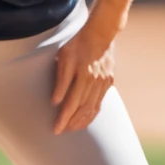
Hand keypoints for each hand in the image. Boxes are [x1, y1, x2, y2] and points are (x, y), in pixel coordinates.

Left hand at [52, 17, 116, 134]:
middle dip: (72, 123)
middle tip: (62, 131)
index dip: (64, 118)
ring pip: (93, 108)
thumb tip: (55, 102)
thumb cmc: (79, 43)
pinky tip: (87, 117)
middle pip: (83, 109)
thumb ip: (61, 80)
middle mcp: (96, 82)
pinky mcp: (109, 82)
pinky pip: (100, 102)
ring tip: (72, 128)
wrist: (101, 33)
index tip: (56, 129)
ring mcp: (104, 83)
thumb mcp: (65, 57)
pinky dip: (93, 112)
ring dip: (83, 121)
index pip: (72, 104)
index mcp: (84, 76)